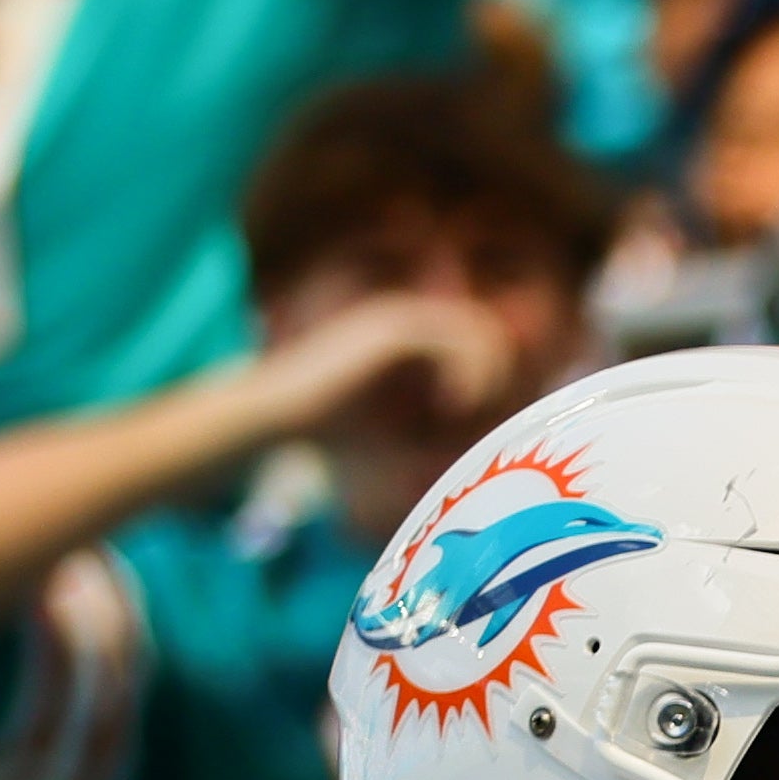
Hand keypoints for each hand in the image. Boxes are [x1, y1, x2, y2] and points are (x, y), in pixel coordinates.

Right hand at [252, 293, 513, 447]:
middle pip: (485, 327)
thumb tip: (479, 460)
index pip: (477, 337)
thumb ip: (437, 436)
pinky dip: (466, 369)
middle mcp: (407, 320)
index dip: (494, 372)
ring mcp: (398, 319)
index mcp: (410, 339)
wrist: (279, 416)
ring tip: (474, 407)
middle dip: (499, 369)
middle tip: (487, 413)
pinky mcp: (390, 331)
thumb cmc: (333, 434)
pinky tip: (457, 404)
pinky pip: (449, 337)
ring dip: (488, 369)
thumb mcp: (399, 438)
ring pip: (475, 326)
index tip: (485, 415)